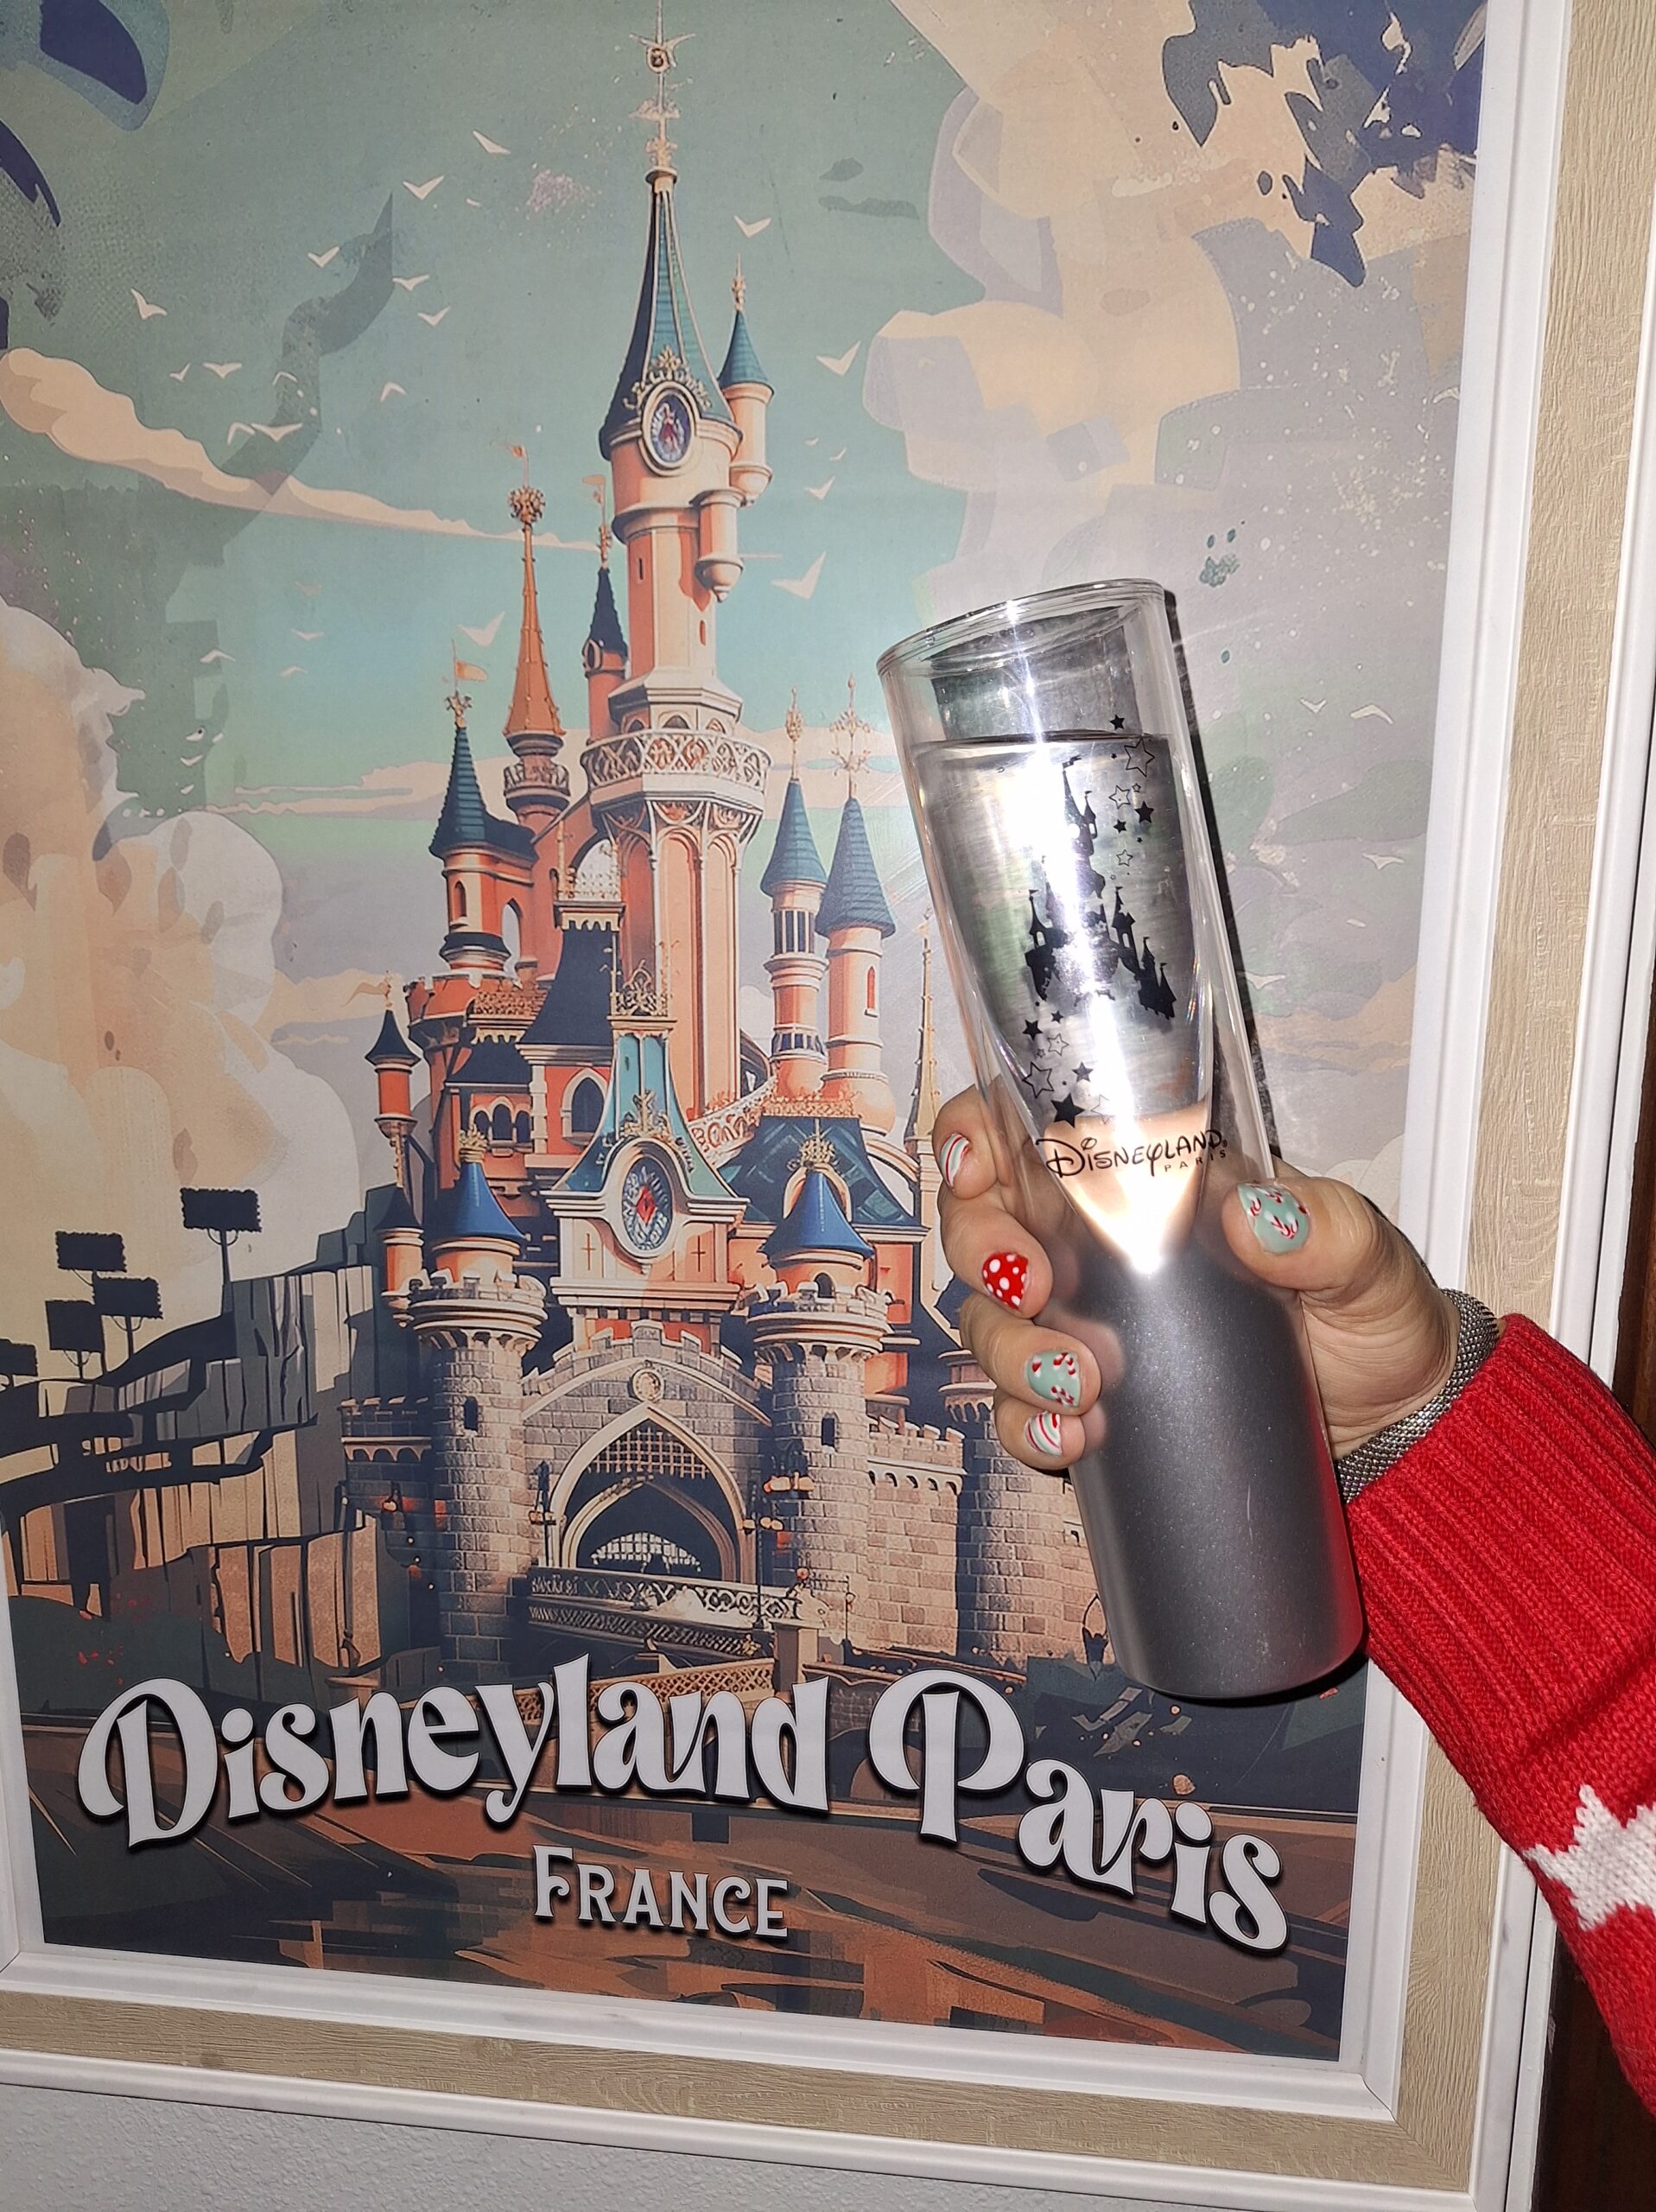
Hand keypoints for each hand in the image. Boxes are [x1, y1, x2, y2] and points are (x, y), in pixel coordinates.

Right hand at [934, 1088, 1459, 1469]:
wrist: (1391, 1432)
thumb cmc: (1371, 1315)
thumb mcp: (1367, 1257)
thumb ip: (1327, 1229)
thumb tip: (1254, 1217)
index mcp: (1143, 1177)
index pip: (1025, 1130)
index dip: (972, 1135)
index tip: (977, 1169)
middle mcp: (1093, 1245)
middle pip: (981, 1226)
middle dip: (983, 1253)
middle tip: (1032, 1288)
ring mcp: (1086, 1326)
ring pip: (989, 1323)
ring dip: (1011, 1352)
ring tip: (1077, 1387)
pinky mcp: (1090, 1406)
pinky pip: (1020, 1412)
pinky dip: (1027, 1426)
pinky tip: (1071, 1440)